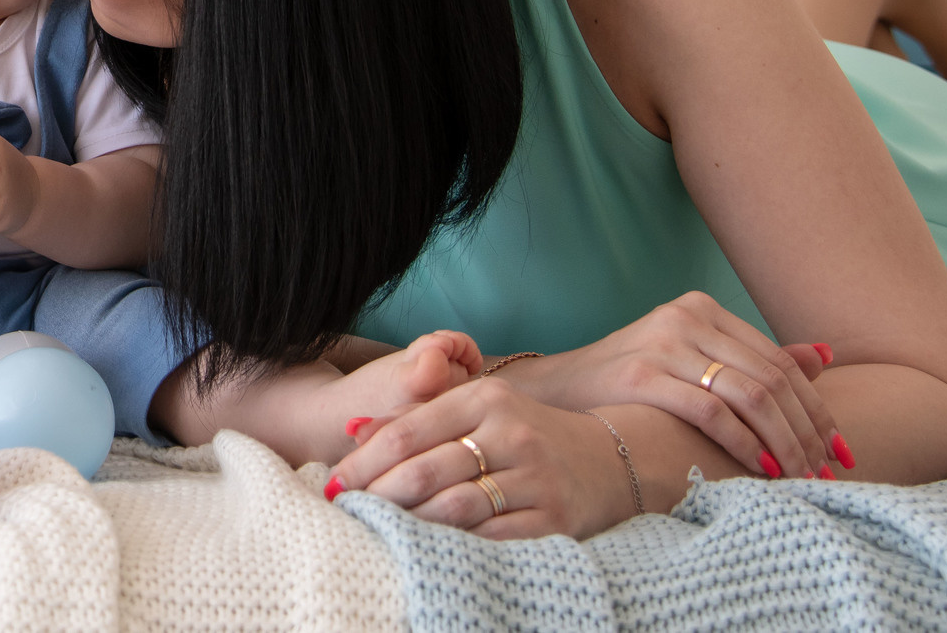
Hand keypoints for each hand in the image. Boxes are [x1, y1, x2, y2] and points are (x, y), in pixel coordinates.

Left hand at [331, 377, 639, 538]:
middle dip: (379, 495)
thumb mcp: (478, 410)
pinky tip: (429, 548)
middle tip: (348, 511)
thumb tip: (352, 429)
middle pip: (427, 471)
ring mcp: (536, 477)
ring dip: (411, 523)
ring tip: (380, 530)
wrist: (611, 459)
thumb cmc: (527, 433)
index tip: (334, 482)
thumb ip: (417, 418)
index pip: (409, 431)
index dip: (365, 461)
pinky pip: (493, 538)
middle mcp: (512, 433)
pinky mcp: (555, 520)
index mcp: (486, 399)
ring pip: (456, 507)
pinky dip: (455, 545)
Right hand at [491, 291, 839, 480]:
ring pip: (750, 395)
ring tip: (800, 477)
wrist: (556, 390)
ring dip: (784, 443)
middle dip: (807, 431)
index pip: (779, 362)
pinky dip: (744, 443)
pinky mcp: (640, 374)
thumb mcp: (693, 361)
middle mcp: (686, 317)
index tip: (839, 450)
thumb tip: (826, 356)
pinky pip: (711, 411)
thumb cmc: (629, 383)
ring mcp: (662, 343)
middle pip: (770, 379)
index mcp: (702, 309)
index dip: (816, 408)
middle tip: (827, 472)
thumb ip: (753, 359)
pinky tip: (761, 468)